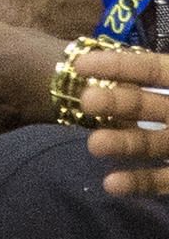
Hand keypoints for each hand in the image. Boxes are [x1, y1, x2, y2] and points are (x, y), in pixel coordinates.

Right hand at [81, 49, 168, 194]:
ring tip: (93, 146)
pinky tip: (110, 185)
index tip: (79, 65)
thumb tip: (146, 54)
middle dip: (111, 102)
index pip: (150, 69)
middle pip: (140, 104)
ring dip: (118, 143)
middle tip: (84, 103)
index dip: (117, 65)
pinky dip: (136, 182)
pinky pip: (159, 180)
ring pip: (145, 142)